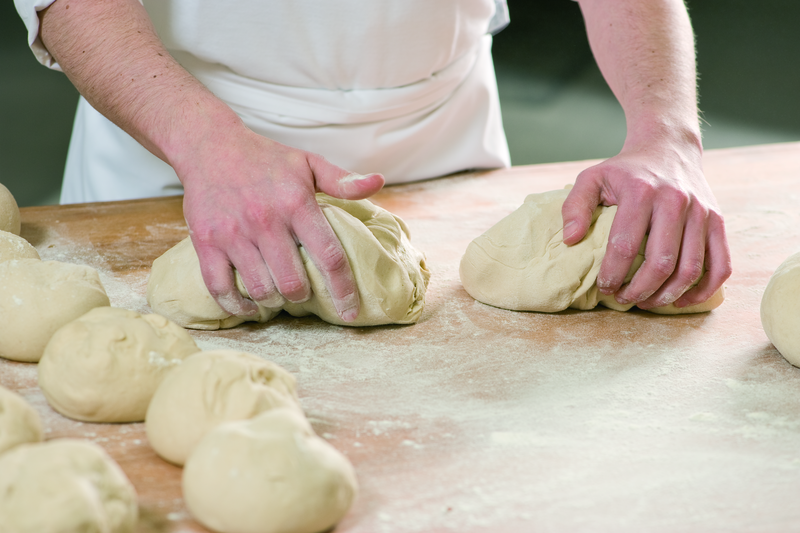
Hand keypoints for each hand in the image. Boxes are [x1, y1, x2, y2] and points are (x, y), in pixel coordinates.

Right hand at [175, 121, 384, 320]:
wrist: (210, 145)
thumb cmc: (265, 159)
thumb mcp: (308, 163)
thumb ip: (343, 181)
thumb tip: (378, 182)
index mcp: (296, 203)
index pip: (329, 257)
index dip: (343, 289)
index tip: (351, 311)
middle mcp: (265, 220)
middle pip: (293, 283)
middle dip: (303, 296)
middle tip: (302, 290)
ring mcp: (233, 234)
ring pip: (261, 289)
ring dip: (274, 300)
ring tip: (278, 293)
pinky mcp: (206, 242)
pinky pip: (221, 288)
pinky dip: (238, 306)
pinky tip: (250, 306)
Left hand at [561, 138, 730, 308]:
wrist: (668, 148)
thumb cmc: (626, 170)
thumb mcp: (592, 178)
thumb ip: (575, 206)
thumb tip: (570, 240)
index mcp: (641, 192)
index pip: (625, 245)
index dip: (613, 274)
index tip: (604, 287)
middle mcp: (675, 201)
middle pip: (661, 262)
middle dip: (640, 290)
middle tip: (624, 299)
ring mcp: (702, 212)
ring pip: (690, 268)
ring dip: (667, 294)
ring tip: (647, 302)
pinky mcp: (718, 221)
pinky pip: (721, 264)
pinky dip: (703, 289)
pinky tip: (681, 300)